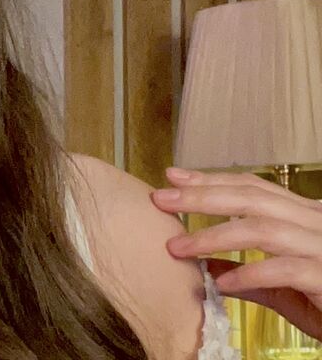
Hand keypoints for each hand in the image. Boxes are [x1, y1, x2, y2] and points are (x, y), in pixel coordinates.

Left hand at [150, 167, 321, 338]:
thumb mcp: (282, 288)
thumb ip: (246, 275)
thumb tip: (202, 267)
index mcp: (304, 219)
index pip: (253, 188)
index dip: (211, 180)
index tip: (172, 177)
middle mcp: (315, 225)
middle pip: (251, 199)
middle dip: (201, 197)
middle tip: (161, 199)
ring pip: (263, 229)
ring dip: (214, 236)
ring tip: (177, 247)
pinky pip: (285, 270)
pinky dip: (251, 274)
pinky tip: (223, 284)